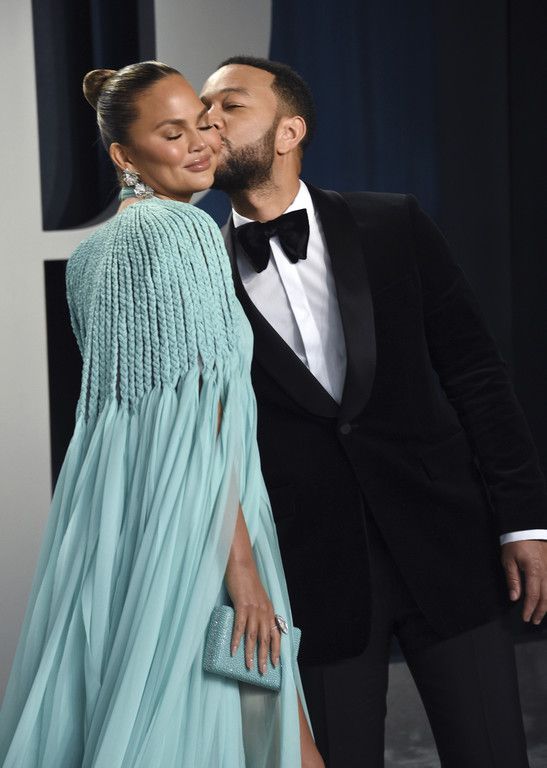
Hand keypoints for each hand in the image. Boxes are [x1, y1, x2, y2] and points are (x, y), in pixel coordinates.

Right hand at [224, 556, 280, 673]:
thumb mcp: (257, 597)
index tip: (275, 664)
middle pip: (266, 638)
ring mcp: (253, 608)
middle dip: (264, 657)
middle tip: (262, 672)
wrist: (241, 563)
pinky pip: (239, 626)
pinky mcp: (242, 605)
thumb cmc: (247, 579)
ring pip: (253, 636)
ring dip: (251, 653)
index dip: (276, 650)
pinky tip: (233, 650)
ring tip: (248, 666)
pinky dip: (236, 640)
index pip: (276, 634)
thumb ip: (258, 610)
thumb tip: (253, 625)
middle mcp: (264, 610)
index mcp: (269, 609)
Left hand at [501, 540, 546, 623]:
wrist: (526, 527)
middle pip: (546, 597)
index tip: (525, 617)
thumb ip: (513, 580)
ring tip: (541, 614)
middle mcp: (546, 572)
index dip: (529, 609)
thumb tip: (514, 598)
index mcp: (534, 571)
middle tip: (534, 620)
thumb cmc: (516, 543)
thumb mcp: (508, 560)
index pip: (533, 596)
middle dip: (540, 611)